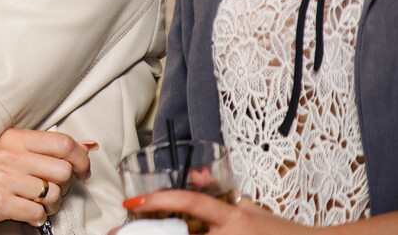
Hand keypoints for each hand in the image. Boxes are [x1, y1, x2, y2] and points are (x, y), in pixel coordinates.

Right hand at [0, 129, 94, 234]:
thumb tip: (88, 146)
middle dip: (62, 188)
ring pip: (53, 194)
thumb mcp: (12, 155)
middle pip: (63, 171)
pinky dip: (36, 219)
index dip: (81, 160)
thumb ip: (47, 150)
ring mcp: (1, 176)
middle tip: (48, 193)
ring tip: (32, 203)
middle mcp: (8, 153)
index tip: (83, 172)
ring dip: (48, 206)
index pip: (63, 142)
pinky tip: (23, 213)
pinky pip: (37, 213)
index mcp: (13, 137)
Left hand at [124, 190, 309, 233]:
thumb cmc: (281, 233)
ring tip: (142, 233)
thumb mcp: (251, 208)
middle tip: (123, 231)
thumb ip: (222, 194)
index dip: (158, 200)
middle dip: (150, 233)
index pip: (189, 202)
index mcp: (233, 218)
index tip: (131, 202)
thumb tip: (198, 176)